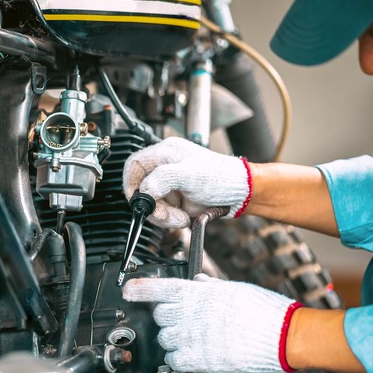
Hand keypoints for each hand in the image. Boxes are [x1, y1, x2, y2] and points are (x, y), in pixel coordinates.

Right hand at [122, 137, 250, 227]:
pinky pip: (162, 212)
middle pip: (141, 189)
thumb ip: (161, 180)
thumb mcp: (188, 175)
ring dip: (162, 215)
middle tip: (164, 214)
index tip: (137, 200)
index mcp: (165, 153)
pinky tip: (182, 217)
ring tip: (180, 216)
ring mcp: (170, 184)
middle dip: (152, 206)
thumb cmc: (222, 177)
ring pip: (151, 204)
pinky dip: (169, 219)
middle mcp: (165, 167)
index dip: (130, 183)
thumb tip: (144, 192)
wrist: (241, 193)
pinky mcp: (176, 198)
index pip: (134, 165)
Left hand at [122, 274, 302, 372]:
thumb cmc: (264, 310)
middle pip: (159, 315)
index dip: (139, 289)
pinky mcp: (201, 358)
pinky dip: (178, 358)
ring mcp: (194, 336)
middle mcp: (191, 313)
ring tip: (190, 338)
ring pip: (164, 338)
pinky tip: (190, 355)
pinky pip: (175, 360)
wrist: (282, 335)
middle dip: (165, 317)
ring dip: (172, 339)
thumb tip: (197, 281)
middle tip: (180, 319)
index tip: (128, 290)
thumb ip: (209, 286)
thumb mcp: (234, 289)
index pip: (159, 287)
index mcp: (198, 293)